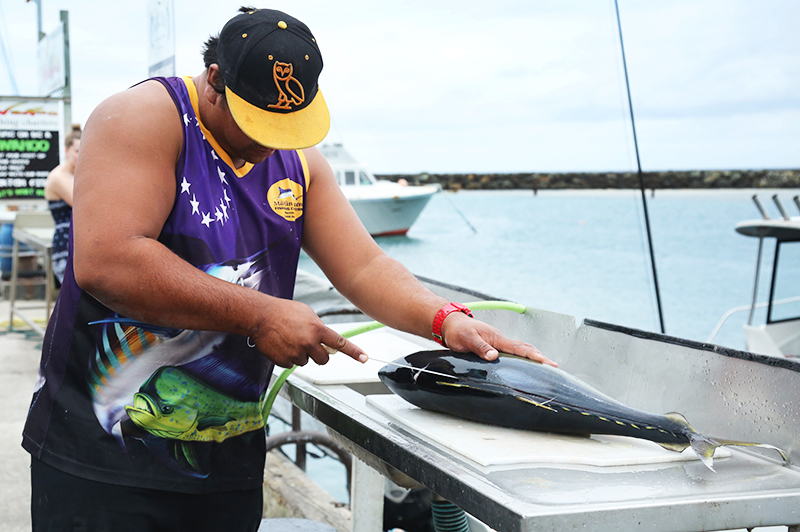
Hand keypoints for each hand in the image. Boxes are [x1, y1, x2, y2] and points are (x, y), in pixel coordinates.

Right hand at [249, 299, 366, 367]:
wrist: (260, 316)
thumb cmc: (283, 311)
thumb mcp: (307, 313)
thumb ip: (319, 327)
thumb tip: (327, 339)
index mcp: (317, 329)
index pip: (340, 343)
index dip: (354, 352)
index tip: (364, 358)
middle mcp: (309, 343)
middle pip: (324, 359)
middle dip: (319, 355)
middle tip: (309, 345)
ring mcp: (296, 353)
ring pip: (306, 362)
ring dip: (301, 354)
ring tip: (290, 340)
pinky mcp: (284, 361)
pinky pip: (292, 365)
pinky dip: (288, 357)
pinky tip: (282, 345)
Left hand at [440, 312, 556, 366]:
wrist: (450, 323)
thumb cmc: (458, 331)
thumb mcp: (467, 340)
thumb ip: (480, 348)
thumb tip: (493, 357)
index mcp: (496, 338)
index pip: (518, 348)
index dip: (532, 355)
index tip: (545, 361)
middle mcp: (500, 340)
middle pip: (524, 348)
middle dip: (540, 357)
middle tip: (554, 366)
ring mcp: (498, 343)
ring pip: (520, 349)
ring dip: (533, 356)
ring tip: (546, 365)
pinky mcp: (494, 346)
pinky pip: (512, 351)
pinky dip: (522, 356)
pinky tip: (525, 363)